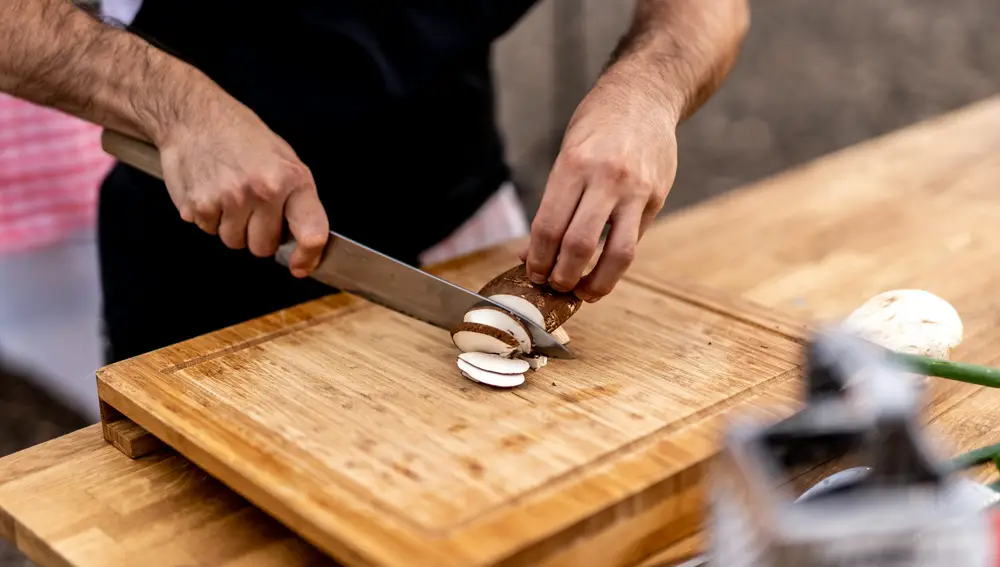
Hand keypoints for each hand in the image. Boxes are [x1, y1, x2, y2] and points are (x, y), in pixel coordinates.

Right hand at [157, 94, 328, 277]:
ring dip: (232, 227)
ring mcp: (229, 200)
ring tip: (230, 195)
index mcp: (292, 179)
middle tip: (251, 208)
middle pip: (263, 247)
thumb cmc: (242, 136)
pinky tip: (211, 191)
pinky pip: (209, 231)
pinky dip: (209, 218)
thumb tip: (305, 240)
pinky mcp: (198, 206)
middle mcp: (263, 191)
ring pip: (234, 242)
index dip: (308, 257)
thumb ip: (296, 199)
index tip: (300, 265)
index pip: (311, 233)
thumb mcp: (283, 158)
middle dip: (258, 235)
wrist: (195, 116)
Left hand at [522, 75, 679, 301]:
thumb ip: (553, 205)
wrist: (645, 95)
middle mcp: (605, 178)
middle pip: (579, 245)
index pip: (548, 227)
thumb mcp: (566, 155)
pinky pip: (634, 240)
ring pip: (617, 254)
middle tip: (554, 286)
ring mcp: (636, 189)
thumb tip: (530, 252)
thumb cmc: (597, 126)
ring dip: (597, 283)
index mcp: (574, 165)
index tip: (533, 274)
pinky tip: (604, 269)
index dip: (538, 259)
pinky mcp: (656, 197)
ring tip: (584, 292)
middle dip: (562, 276)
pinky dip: (616, 262)